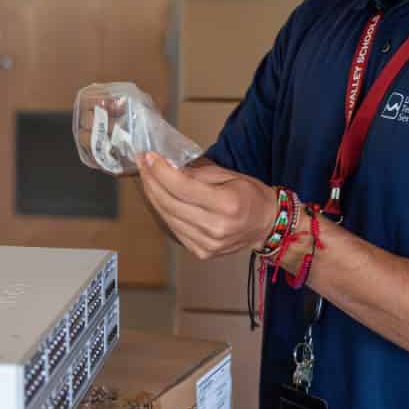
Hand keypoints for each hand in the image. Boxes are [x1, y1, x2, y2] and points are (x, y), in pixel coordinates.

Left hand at [136, 154, 281, 259]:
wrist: (266, 225)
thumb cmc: (250, 195)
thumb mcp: (230, 175)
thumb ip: (199, 174)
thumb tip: (170, 169)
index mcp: (227, 204)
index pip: (183, 187)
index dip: (161, 172)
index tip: (149, 156)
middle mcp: (215, 227)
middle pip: (170, 203)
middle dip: (151, 181)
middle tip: (142, 163)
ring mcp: (206, 244)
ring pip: (168, 218)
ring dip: (153, 196)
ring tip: (146, 177)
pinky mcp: (201, 252)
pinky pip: (174, 230)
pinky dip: (163, 212)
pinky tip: (159, 197)